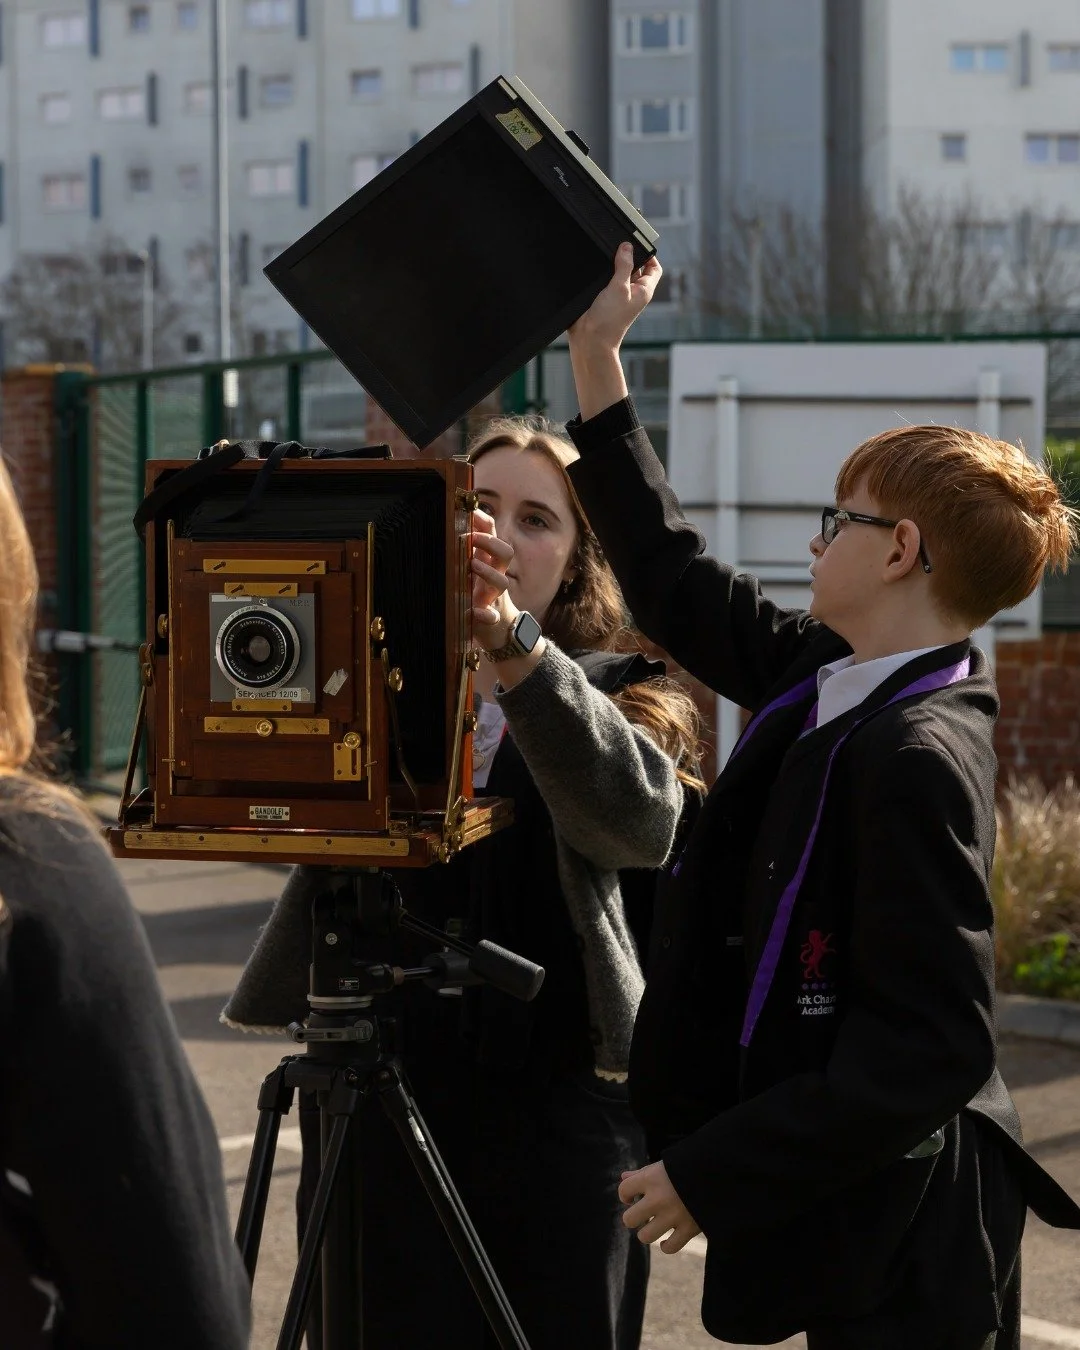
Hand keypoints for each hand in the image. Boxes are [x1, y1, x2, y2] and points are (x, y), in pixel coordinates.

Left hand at [469, 509, 518, 650]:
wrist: (498, 630)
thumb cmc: (478, 595)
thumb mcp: (470, 570)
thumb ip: (462, 552)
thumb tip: (446, 528)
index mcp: (488, 562)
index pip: (492, 535)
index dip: (485, 521)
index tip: (471, 511)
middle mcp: (495, 576)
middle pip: (505, 552)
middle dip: (490, 542)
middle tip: (472, 538)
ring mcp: (493, 597)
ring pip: (501, 582)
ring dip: (488, 573)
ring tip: (472, 566)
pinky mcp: (490, 617)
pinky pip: (492, 616)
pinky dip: (485, 614)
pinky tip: (476, 612)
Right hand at [567, 242, 662, 357]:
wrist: (590, 340)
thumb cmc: (609, 321)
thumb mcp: (619, 288)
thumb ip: (624, 265)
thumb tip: (627, 247)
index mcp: (643, 290)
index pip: (654, 268)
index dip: (649, 255)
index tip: (638, 243)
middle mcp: (633, 292)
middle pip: (636, 267)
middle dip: (628, 256)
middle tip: (618, 246)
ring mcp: (618, 295)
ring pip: (619, 272)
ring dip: (614, 264)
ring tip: (607, 256)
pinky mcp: (604, 297)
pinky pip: (607, 280)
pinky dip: (603, 272)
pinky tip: (597, 268)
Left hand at [618, 1161, 700, 1254]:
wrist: (720, 1172)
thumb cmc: (688, 1166)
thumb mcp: (665, 1164)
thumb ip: (643, 1172)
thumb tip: (623, 1177)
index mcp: (652, 1178)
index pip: (624, 1190)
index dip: (625, 1194)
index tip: (632, 1195)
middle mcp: (659, 1198)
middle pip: (629, 1219)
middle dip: (634, 1217)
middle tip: (643, 1213)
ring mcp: (673, 1216)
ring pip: (645, 1237)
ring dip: (648, 1232)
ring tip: (655, 1225)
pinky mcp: (689, 1229)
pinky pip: (670, 1248)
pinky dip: (666, 1246)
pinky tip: (666, 1239)